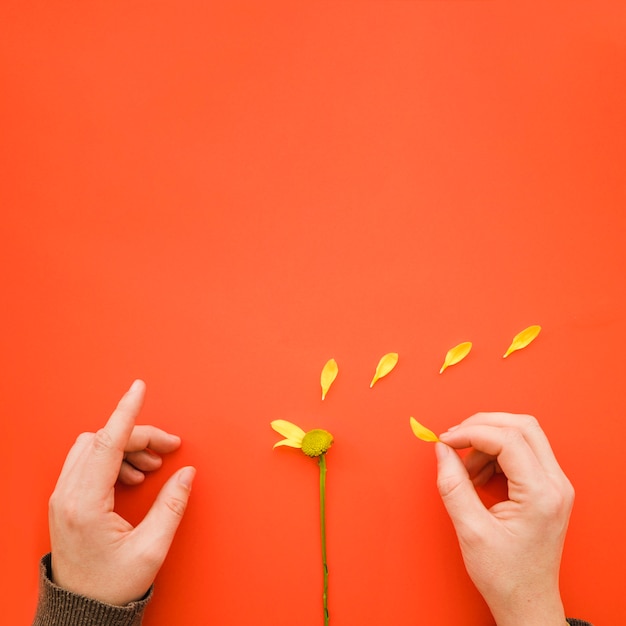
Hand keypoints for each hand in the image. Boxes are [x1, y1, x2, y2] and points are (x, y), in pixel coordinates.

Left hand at [48, 380, 195, 605]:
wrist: (80, 611)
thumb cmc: (112, 586)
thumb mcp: (151, 549)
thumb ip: (171, 505)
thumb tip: (186, 473)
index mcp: (85, 504)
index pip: (107, 442)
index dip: (127, 412)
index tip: (139, 388)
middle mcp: (68, 495)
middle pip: (103, 440)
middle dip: (139, 436)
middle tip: (170, 447)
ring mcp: (63, 496)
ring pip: (93, 447)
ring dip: (126, 447)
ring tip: (153, 465)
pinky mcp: (67, 500)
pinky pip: (88, 461)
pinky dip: (114, 458)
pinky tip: (134, 475)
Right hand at [436, 413, 572, 625]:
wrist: (528, 602)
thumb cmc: (505, 575)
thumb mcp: (471, 531)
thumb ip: (453, 485)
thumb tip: (441, 450)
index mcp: (541, 495)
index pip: (508, 440)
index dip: (471, 432)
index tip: (444, 441)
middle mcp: (556, 484)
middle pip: (522, 426)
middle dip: (482, 425)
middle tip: (453, 439)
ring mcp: (555, 484)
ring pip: (522, 435)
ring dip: (487, 440)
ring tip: (465, 469)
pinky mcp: (547, 487)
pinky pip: (521, 452)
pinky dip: (494, 454)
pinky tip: (477, 476)